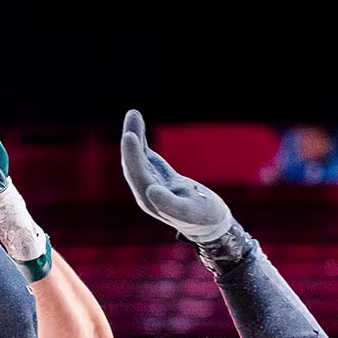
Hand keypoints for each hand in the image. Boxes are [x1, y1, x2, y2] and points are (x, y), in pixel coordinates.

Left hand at [120, 109, 233, 243]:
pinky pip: (145, 156)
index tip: (129, 135)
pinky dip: (141, 141)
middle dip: (131, 140)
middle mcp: (145, 190)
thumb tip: (150, 190)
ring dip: (134, 135)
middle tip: (133, 116)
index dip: (132, 155)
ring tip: (133, 114)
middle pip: (133, 163)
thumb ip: (169, 204)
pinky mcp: (157, 175)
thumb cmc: (203, 218)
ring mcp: (150, 182)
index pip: (137, 174)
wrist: (209, 223)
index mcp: (150, 199)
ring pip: (137, 157)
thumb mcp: (190, 212)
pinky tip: (137, 125)